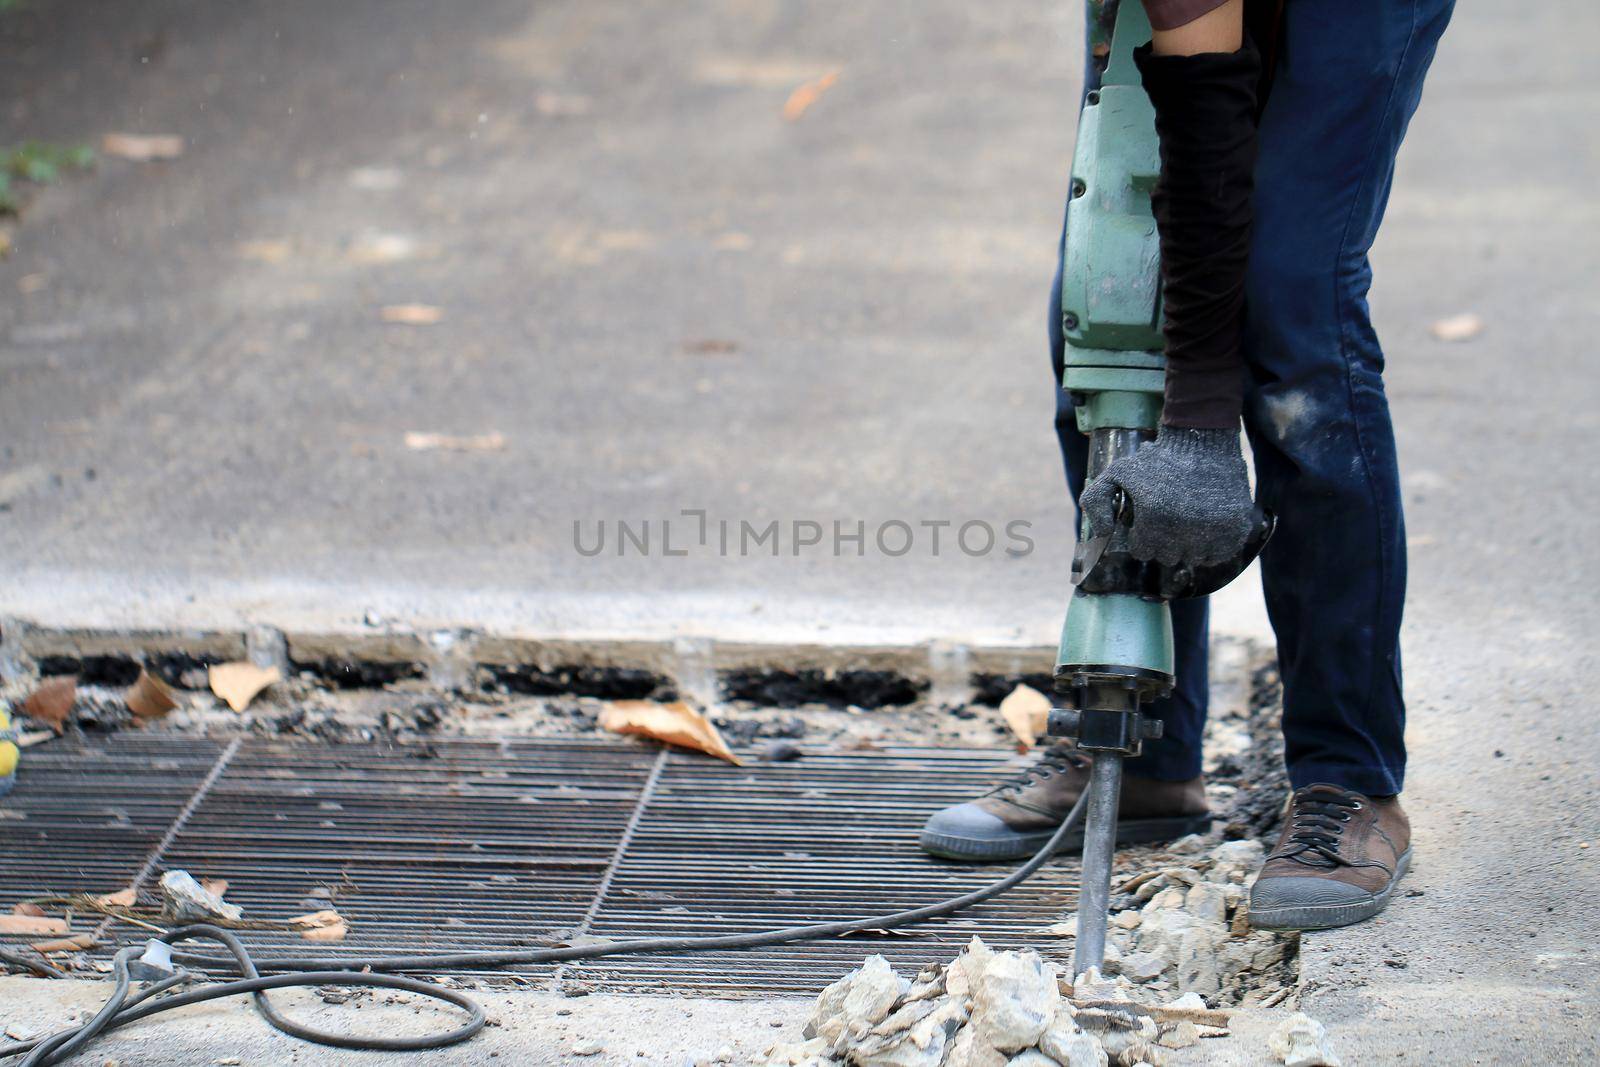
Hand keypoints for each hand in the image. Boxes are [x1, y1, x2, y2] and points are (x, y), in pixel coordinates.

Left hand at [1080, 426, 1254, 566]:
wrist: (1202, 440)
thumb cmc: (1157, 458)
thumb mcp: (1116, 472)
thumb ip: (1095, 501)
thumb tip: (1102, 535)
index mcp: (1155, 518)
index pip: (1142, 552)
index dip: (1142, 537)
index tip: (1148, 521)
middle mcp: (1185, 529)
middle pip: (1167, 557)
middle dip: (1163, 542)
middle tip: (1168, 518)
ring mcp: (1213, 530)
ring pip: (1193, 559)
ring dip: (1188, 546)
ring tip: (1187, 521)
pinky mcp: (1236, 527)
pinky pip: (1219, 555)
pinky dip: (1213, 547)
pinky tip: (1206, 528)